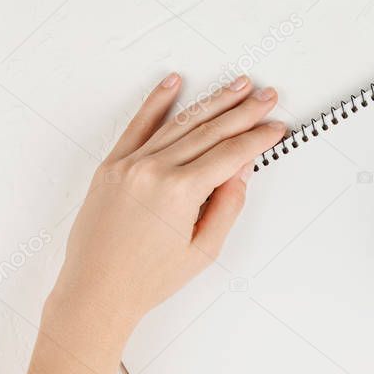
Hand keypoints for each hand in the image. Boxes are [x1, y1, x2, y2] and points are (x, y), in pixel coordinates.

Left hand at [46, 73, 286, 342]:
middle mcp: (153, 170)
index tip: (275, 128)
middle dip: (243, 111)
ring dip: (212, 102)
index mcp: (179, 192)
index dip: (257, 138)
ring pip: (179, 123)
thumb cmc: (147, 278)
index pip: (230, 154)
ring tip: (236, 87)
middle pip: (209, 131)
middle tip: (266, 96)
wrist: (98, 290)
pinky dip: (156, 102)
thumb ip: (227, 206)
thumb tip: (241, 170)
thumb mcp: (204, 250)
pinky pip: (138, 126)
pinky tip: (173, 83)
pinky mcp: (111, 165)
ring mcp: (129, 164)